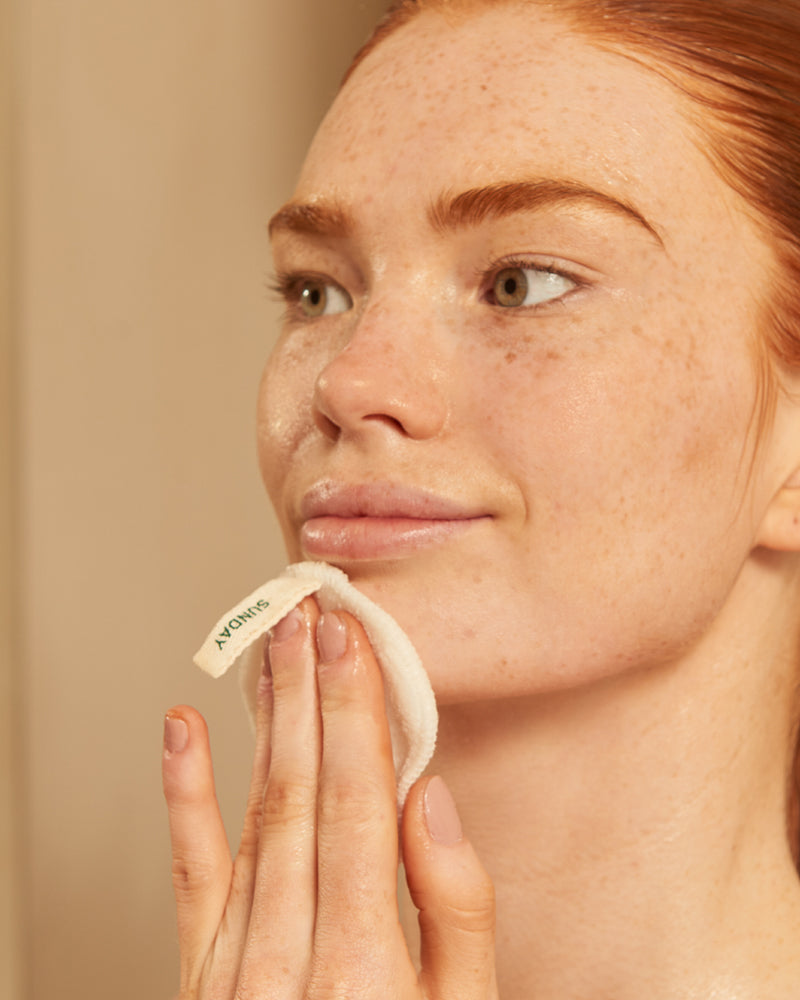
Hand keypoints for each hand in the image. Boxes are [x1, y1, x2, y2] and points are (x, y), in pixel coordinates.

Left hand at [162, 598, 497, 998]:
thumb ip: (457, 916)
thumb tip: (429, 803)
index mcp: (365, 969)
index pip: (355, 804)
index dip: (353, 713)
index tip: (349, 640)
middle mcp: (288, 960)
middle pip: (299, 794)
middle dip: (307, 695)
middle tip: (307, 614)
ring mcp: (233, 969)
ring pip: (251, 817)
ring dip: (261, 724)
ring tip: (269, 648)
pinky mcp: (200, 979)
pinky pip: (191, 877)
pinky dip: (183, 798)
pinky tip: (182, 734)